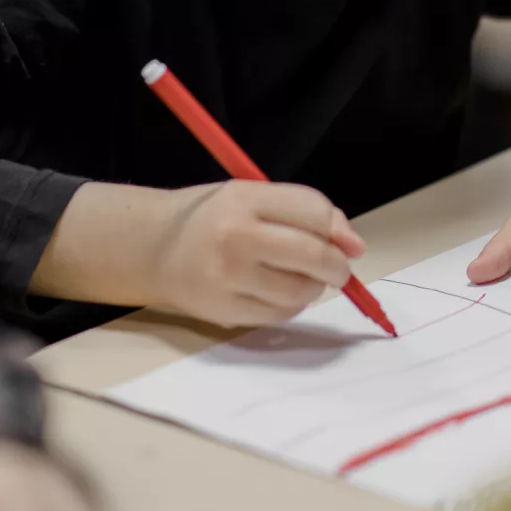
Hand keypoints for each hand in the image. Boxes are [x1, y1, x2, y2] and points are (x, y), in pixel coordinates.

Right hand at [148, 181, 364, 327]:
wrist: (155, 247)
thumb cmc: (213, 216)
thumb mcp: (252, 196)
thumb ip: (303, 211)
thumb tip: (355, 245)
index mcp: (245, 198)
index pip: (313, 211)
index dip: (337, 229)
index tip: (344, 240)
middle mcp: (236, 237)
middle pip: (312, 254)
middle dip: (337, 266)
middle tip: (338, 268)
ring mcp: (229, 278)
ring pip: (301, 291)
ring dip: (314, 287)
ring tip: (300, 276)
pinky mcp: (225, 311)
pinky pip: (281, 314)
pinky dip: (291, 305)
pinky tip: (277, 291)